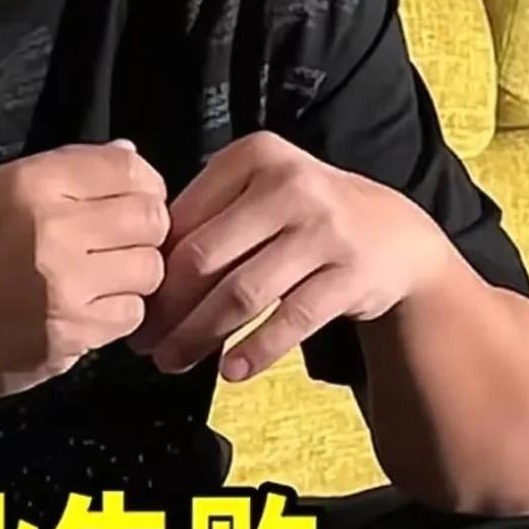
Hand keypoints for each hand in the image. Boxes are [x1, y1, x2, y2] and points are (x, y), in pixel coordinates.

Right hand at [0, 141, 169, 410]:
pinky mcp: (72, 335)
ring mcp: (65, 287)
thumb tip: (129, 154)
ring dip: (134, 273)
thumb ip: (64, 170)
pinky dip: (118, 312)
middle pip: (150, 217)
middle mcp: (52, 229)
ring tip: (103, 277)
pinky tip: (89, 308)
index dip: (145, 182)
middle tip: (122, 242)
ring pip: (150, 268)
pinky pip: (132, 314)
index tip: (135, 198)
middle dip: (145, 229)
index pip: (127, 167)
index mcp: (31, 184)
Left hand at [132, 131, 449, 381]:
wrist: (395, 236)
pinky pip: (290, 321)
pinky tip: (230, 371)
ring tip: (174, 361)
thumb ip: (206, 217)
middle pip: (205, 258)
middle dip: (167, 309)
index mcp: (254, 157)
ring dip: (200, 335)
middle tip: (145, 342)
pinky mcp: (350, 274)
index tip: (133, 303)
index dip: (151, 268)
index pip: (184, 219)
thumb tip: (139, 272)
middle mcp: (289, 184)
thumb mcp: (259, 192)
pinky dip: (255, 350)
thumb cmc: (304, 218)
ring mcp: (324, 229)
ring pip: (242, 293)